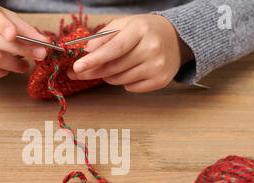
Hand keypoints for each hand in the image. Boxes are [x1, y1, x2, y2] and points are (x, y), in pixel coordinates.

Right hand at [0, 0, 47, 78]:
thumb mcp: (6, 19)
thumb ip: (24, 29)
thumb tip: (44, 42)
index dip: (3, 26)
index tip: (13, 35)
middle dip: (22, 50)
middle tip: (39, 54)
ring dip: (14, 65)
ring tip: (24, 65)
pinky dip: (2, 72)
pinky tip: (8, 69)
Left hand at [67, 14, 193, 91]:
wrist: (176, 39)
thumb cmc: (145, 31)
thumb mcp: (124, 24)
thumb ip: (104, 36)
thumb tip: (87, 51)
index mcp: (141, 30)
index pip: (114, 48)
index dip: (94, 59)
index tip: (77, 67)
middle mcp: (151, 48)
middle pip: (114, 67)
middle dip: (93, 71)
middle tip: (79, 72)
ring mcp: (157, 66)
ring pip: (119, 80)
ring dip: (109, 76)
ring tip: (113, 65)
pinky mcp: (160, 80)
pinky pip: (130, 88)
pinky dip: (124, 82)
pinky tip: (130, 70)